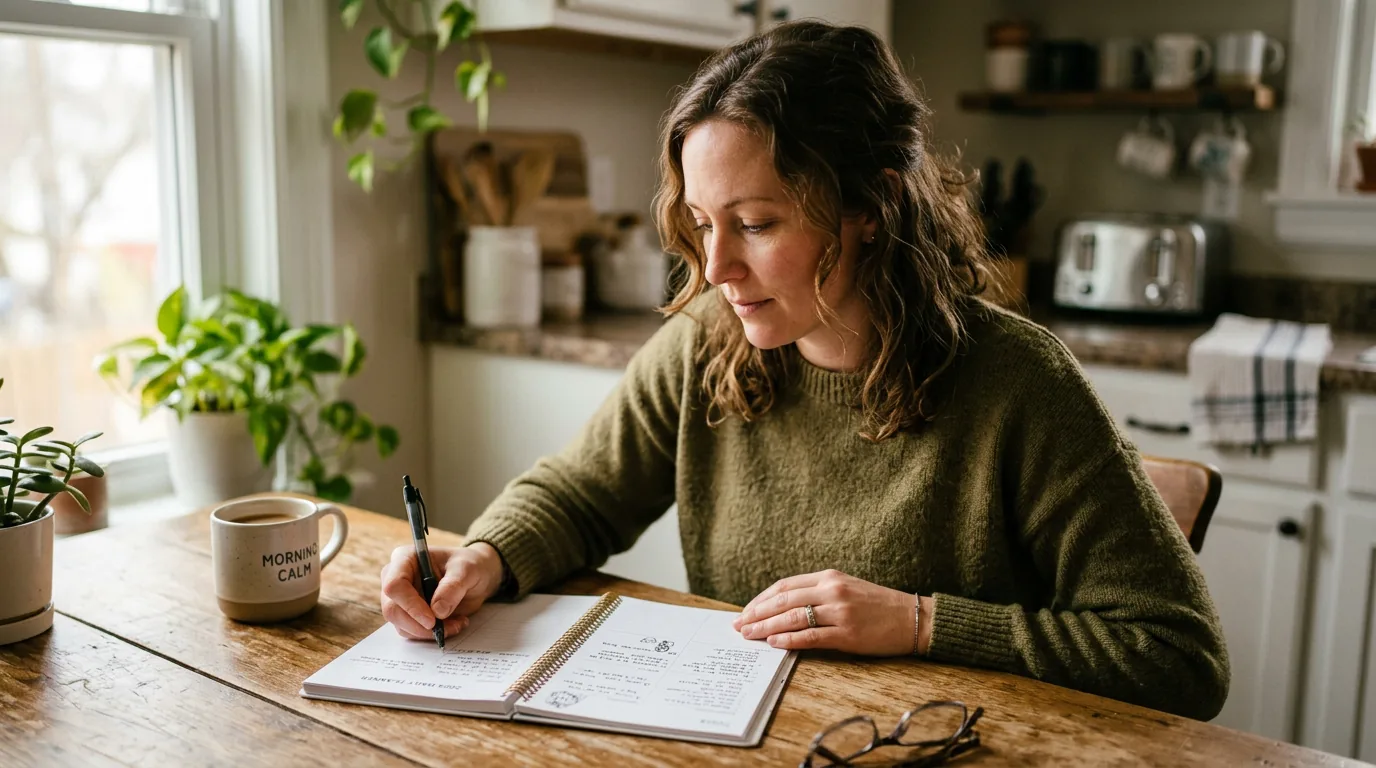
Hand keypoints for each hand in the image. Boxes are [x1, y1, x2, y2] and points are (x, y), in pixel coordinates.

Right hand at [379, 542, 504, 640]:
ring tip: (457, 623)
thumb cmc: (469, 566)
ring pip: (400, 624)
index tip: (432, 620)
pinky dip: (430, 634)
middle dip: (418, 625)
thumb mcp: (467, 570)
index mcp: (405, 558)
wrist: (475, 577)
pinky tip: (452, 625)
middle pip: (392, 609)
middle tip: (446, 628)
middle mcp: (396, 578)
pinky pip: (411, 631)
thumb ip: (453, 586)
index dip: (410, 605)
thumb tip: (437, 611)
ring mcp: (400, 598)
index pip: (394, 585)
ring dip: (428, 632)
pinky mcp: (407, 614)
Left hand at [731, 569, 931, 655]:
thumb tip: (783, 609)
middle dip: (756, 613)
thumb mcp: (846, 588)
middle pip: (783, 600)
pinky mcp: (847, 633)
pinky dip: (789, 639)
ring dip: (766, 627)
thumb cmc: (877, 606)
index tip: (746, 611)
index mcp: (829, 577)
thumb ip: (817, 594)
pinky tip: (774, 643)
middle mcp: (832, 590)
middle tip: (738, 625)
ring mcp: (840, 611)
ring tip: (749, 635)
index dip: (761, 599)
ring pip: (793, 617)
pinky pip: (811, 636)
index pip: (784, 586)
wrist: (912, 618)